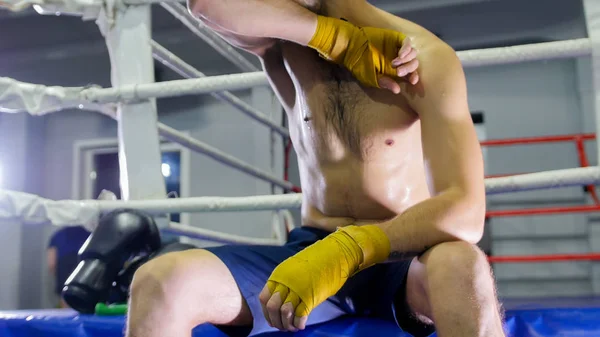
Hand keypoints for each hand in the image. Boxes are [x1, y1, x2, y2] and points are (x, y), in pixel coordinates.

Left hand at [258, 225, 389, 331]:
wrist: (335, 253)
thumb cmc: (317, 260)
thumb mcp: (294, 268)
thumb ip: (285, 282)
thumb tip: (280, 301)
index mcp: (280, 275)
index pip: (264, 298)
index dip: (266, 313)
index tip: (273, 319)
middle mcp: (286, 282)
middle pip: (272, 307)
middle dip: (276, 321)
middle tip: (283, 326)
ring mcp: (298, 289)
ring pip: (285, 313)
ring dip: (287, 324)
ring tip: (292, 327)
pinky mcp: (311, 296)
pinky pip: (300, 315)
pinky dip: (298, 324)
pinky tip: (301, 325)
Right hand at [308, 16, 419, 93]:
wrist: (351, 48)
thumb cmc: (360, 65)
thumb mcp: (372, 77)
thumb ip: (385, 83)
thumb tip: (397, 90)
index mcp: (395, 70)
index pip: (410, 74)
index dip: (414, 77)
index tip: (412, 81)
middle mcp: (399, 59)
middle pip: (413, 64)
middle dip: (408, 69)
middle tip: (398, 72)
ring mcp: (397, 48)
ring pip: (413, 54)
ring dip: (407, 60)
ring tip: (395, 64)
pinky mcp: (395, 38)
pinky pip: (407, 43)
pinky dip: (406, 49)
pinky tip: (400, 55)